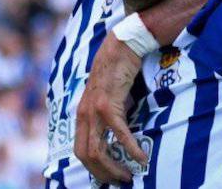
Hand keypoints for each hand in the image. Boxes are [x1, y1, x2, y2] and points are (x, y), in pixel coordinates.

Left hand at [74, 31, 146, 183]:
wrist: (120, 47)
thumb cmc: (116, 71)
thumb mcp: (106, 97)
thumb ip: (106, 115)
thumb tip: (118, 136)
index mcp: (81, 114)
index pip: (80, 150)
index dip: (93, 168)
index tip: (109, 175)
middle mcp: (83, 115)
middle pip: (86, 156)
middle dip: (103, 173)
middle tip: (121, 180)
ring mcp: (94, 110)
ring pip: (98, 150)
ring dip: (114, 167)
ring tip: (129, 175)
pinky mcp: (108, 104)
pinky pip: (119, 134)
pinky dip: (130, 149)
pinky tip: (141, 158)